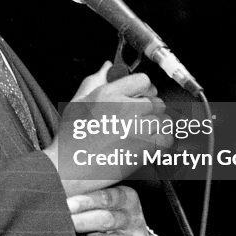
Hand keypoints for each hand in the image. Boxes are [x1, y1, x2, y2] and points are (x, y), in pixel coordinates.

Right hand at [44, 62, 170, 195]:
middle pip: (157, 102)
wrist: (69, 169)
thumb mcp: (77, 102)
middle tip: (139, 120)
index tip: (141, 96)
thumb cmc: (70, 137)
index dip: (144, 89)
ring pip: (164, 121)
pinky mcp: (143, 150)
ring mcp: (136, 130)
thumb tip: (107, 66)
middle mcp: (125, 109)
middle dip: (151, 110)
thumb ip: (95, 80)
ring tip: (142, 135)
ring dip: (157, 127)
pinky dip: (161, 143)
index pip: (144, 81)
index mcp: (108, 94)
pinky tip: (147, 146)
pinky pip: (166, 140)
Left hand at [67, 185, 150, 235]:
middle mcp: (132, 219)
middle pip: (106, 220)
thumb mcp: (109, 202)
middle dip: (80, 222)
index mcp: (127, 198)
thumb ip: (89, 196)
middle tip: (62, 223)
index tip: (67, 204)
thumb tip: (60, 196)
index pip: (106, 198)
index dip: (85, 201)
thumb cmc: (113, 216)